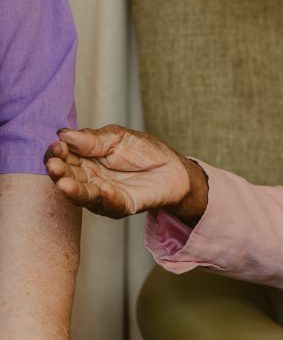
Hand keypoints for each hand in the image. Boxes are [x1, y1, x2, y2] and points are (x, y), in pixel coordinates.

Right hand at [43, 125, 207, 220]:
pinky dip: (107, 198)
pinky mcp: (122, 206)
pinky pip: (112, 204)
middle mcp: (89, 180)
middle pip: (68, 178)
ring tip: (64, 183)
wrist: (172, 168)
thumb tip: (64, 134)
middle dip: (59, 172)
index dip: (57, 153)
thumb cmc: (143, 151)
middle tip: (54, 165)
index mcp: (84, 160)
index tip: (57, 146)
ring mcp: (103, 195)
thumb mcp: (118, 137)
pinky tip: (103, 189)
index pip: (64, 158)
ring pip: (84, 195)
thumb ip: (93, 139)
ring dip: (73, 190)